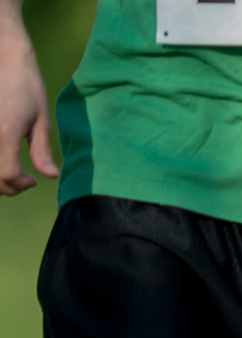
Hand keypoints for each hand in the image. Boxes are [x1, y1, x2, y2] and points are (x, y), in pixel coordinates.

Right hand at [0, 9, 55, 194]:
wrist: (5, 59)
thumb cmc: (26, 86)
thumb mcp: (40, 120)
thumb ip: (42, 151)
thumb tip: (50, 176)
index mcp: (5, 133)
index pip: (7, 175)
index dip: (20, 185)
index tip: (32, 181)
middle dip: (7, 187)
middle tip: (23, 183)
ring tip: (12, 175)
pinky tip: (1, 161)